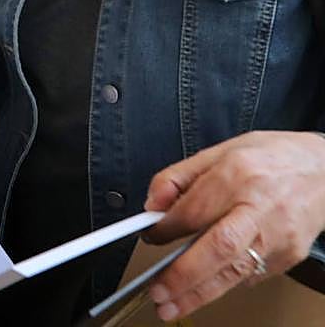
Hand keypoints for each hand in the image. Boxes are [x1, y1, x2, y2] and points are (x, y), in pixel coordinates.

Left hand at [142, 131, 324, 320]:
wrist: (323, 169)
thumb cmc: (271, 157)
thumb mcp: (219, 151)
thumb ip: (179, 176)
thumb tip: (153, 205)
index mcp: (237, 175)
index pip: (193, 210)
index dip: (165, 230)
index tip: (150, 238)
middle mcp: (260, 208)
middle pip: (219, 248)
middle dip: (184, 275)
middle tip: (158, 293)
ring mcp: (279, 236)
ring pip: (236, 272)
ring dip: (200, 294)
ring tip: (172, 306)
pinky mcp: (291, 255)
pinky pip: (251, 275)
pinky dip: (225, 282)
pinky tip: (208, 286)